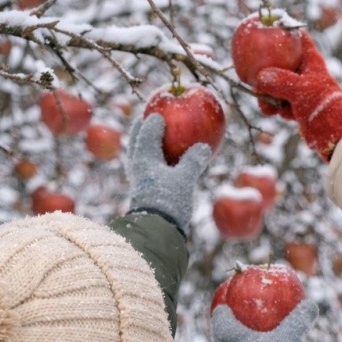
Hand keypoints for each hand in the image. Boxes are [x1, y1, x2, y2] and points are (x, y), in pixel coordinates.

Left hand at [126, 113, 210, 230]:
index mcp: (144, 156)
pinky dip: (157, 161)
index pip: (147, 130)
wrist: (155, 231)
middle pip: (138, 141)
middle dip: (144, 129)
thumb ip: (193, 161)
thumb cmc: (167, 202)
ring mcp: (140, 178)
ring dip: (148, 145)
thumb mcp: (184, 179)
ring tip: (156, 140)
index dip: (154, 119)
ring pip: (141, 155)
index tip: (161, 110)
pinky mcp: (145, 191)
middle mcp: (138, 165)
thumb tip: (204, 146)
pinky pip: (149, 169)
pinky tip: (167, 165)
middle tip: (151, 119)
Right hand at [253, 32, 341, 161]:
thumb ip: (279, 81)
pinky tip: (276, 113)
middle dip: (266, 70)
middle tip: (255, 78)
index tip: (267, 24)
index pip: (298, 37)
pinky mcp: (298, 106)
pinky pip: (279, 101)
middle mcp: (305, 72)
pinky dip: (275, 107)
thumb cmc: (324, 107)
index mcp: (311, 60)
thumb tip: (259, 78)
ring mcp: (301, 89)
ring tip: (267, 106)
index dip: (284, 28)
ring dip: (268, 94)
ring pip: (276, 84)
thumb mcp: (301, 90)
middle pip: (280, 61)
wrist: (336, 135)